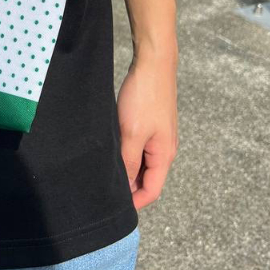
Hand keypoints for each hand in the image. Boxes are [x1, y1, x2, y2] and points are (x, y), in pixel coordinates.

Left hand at [117, 54, 178, 210]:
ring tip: (105, 167)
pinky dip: (127, 152)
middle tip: (104, 186)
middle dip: (129, 186)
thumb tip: (126, 187)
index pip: (152, 191)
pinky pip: (140, 147)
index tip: (113, 206)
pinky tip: (112, 147)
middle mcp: (165, 149)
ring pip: (142, 162)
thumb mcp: (131, 134)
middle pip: (148, 178)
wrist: (153, 64)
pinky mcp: (152, 124)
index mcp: (164, 155)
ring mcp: (159, 136)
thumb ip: (129, 162)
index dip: (134, 202)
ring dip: (127, 168)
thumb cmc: (144, 97)